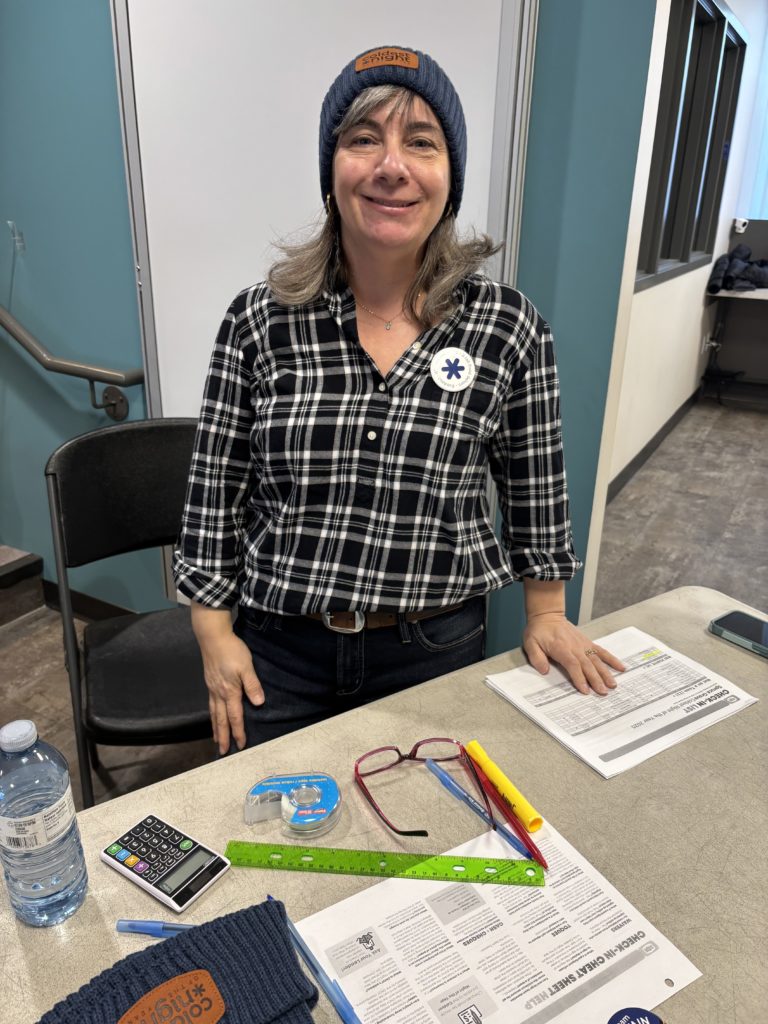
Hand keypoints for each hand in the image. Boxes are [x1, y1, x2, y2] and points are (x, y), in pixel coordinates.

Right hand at [190, 604, 263, 752]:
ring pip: (213, 713)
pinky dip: (211, 715)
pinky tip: (213, 716)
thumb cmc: (231, 650)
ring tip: (216, 739)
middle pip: (221, 720)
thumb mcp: (247, 666)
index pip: (235, 716)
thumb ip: (252, 685)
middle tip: (223, 751)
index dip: (239, 731)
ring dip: (215, 728)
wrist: (212, 637)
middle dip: (223, 736)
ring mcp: (212, 688)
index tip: (241, 745)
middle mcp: (219, 693)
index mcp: (230, 691)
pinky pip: (210, 704)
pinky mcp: (209, 682)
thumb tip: (259, 703)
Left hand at [523, 612, 624, 695]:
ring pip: (597, 660)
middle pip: (588, 665)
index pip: (573, 665)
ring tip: (613, 685)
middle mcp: (575, 647)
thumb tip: (544, 671)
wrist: (548, 616)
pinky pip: (602, 651)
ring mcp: (583, 645)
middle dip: (596, 680)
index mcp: (561, 648)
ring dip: (605, 673)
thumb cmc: (539, 631)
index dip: (579, 678)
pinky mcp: (588, 643)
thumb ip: (536, 658)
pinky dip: (612, 659)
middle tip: (603, 692)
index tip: (585, 690)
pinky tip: (621, 667)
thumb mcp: (530, 643)